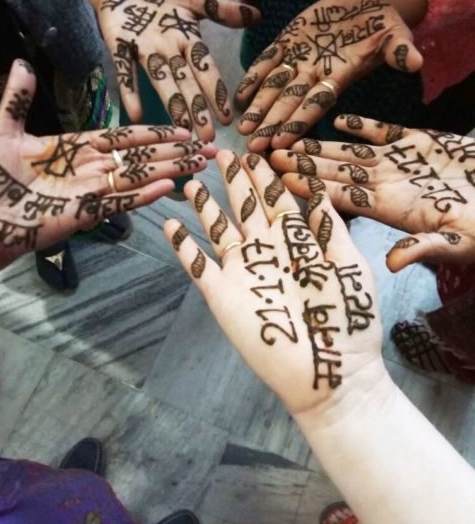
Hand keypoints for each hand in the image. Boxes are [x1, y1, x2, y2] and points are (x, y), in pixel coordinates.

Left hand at [0, 61, 215, 275]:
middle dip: (176, 152)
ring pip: (139, 176)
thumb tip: (23, 63)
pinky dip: (145, 195)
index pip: (124, 137)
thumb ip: (19, 99)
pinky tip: (170, 187)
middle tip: (207, 148)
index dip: (154, 133)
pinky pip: (121, 201)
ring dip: (172, 169)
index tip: (182, 129)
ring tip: (201, 163)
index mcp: (76, 147)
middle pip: (142, 157)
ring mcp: (91, 191)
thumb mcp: (2, 130)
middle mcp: (90, 168)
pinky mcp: (86, 212)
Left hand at [96, 0, 258, 137]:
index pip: (206, 69)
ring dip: (172, 104)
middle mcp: (169, 51)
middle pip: (185, 83)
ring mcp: (144, 50)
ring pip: (161, 80)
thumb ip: (221, 9)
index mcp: (188, 41)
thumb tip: (258, 15)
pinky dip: (129, 91)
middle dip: (196, 109)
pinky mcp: (118, 44)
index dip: (215, 92)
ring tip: (181, 128)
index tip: (227, 118)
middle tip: (206, 136)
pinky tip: (134, 113)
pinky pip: (124, 69)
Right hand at [164, 150, 382, 414]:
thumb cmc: (349, 320)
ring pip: (218, 231)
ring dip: (205, 207)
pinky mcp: (223, 296)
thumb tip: (317, 190)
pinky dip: (184, 246)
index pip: (276, 200)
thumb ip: (331, 229)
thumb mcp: (349, 267)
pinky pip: (198, 266)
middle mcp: (266, 251)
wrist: (331, 372)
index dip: (265, 177)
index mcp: (297, 242)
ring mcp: (242, 272)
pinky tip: (172, 225)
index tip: (256, 152)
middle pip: (244, 208)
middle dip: (233, 180)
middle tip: (221, 153)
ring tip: (192, 183)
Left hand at [236, 0, 422, 151]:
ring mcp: (298, 59)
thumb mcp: (396, 35)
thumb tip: (415, 62)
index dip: (298, 122)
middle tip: (252, 146)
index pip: (315, 104)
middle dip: (270, 124)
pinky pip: (266, 61)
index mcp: (338, 77)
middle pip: (288, 103)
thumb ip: (399, 51)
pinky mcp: (287, 41)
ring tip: (241, 128)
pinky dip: (253, 76)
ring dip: (257, 107)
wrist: (366, 5)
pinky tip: (238, 95)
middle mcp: (314, 74)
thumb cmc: (384, 26)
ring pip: (273, 87)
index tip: (280, 142)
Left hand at [270, 115, 474, 270]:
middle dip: (303, 163)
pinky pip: (383, 132)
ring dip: (322, 145)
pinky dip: (362, 125)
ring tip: (291, 136)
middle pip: (336, 173)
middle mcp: (386, 185)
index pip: (341, 197)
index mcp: (390, 207)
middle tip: (268, 153)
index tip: (282, 179)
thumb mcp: (458, 243)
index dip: (312, 187)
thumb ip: (424, 249)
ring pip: (351, 152)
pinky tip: (338, 119)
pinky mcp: (417, 143)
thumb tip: (394, 264)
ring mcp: (399, 163)